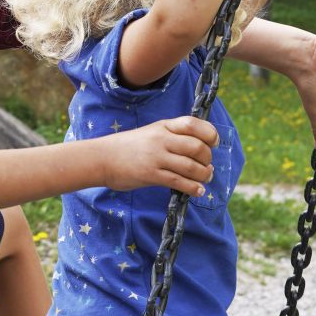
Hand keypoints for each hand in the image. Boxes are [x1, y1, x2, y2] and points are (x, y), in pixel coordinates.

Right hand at [101, 116, 219, 197]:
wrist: (101, 158)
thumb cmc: (127, 147)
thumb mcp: (150, 133)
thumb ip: (170, 136)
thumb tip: (197, 147)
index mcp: (162, 126)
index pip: (193, 124)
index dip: (209, 133)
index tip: (213, 143)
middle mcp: (161, 139)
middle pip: (197, 147)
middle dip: (208, 159)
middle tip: (207, 166)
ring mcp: (156, 157)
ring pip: (191, 166)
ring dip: (204, 175)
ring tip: (205, 179)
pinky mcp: (151, 175)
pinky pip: (179, 182)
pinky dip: (193, 188)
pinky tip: (197, 191)